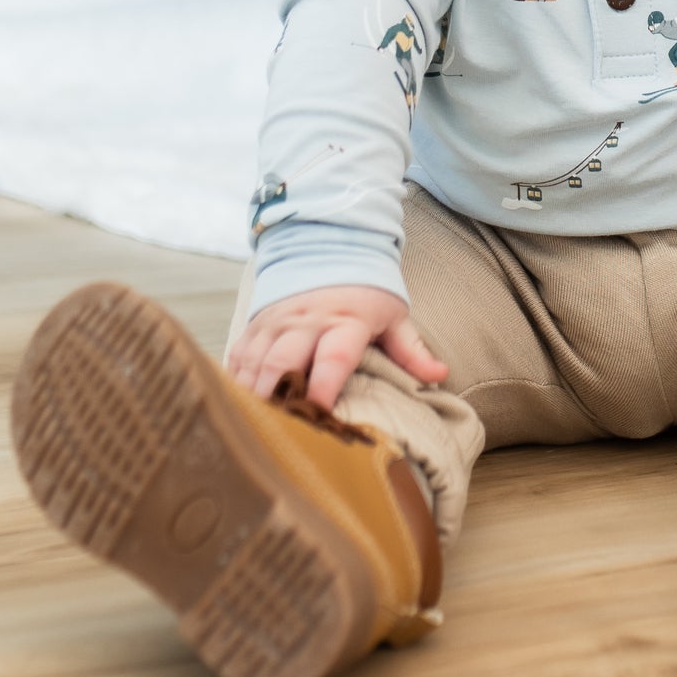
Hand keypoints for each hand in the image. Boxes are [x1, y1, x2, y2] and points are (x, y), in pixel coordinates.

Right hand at [227, 284, 448, 409]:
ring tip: (251, 427)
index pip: (335, 356)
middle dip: (277, 395)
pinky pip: (239, 354)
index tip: (320, 413)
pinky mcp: (257, 323)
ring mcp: (278, 321)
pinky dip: (235, 381)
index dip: (326, 385)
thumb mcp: (394, 315)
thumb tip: (441, 375)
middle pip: (284, 360)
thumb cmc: (366, 292)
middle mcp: (307, 320)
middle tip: (275, 430)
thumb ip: (412, 349)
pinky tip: (235, 408)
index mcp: (345, 320)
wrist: (330, 247)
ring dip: (252, 393)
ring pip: (257, 359)